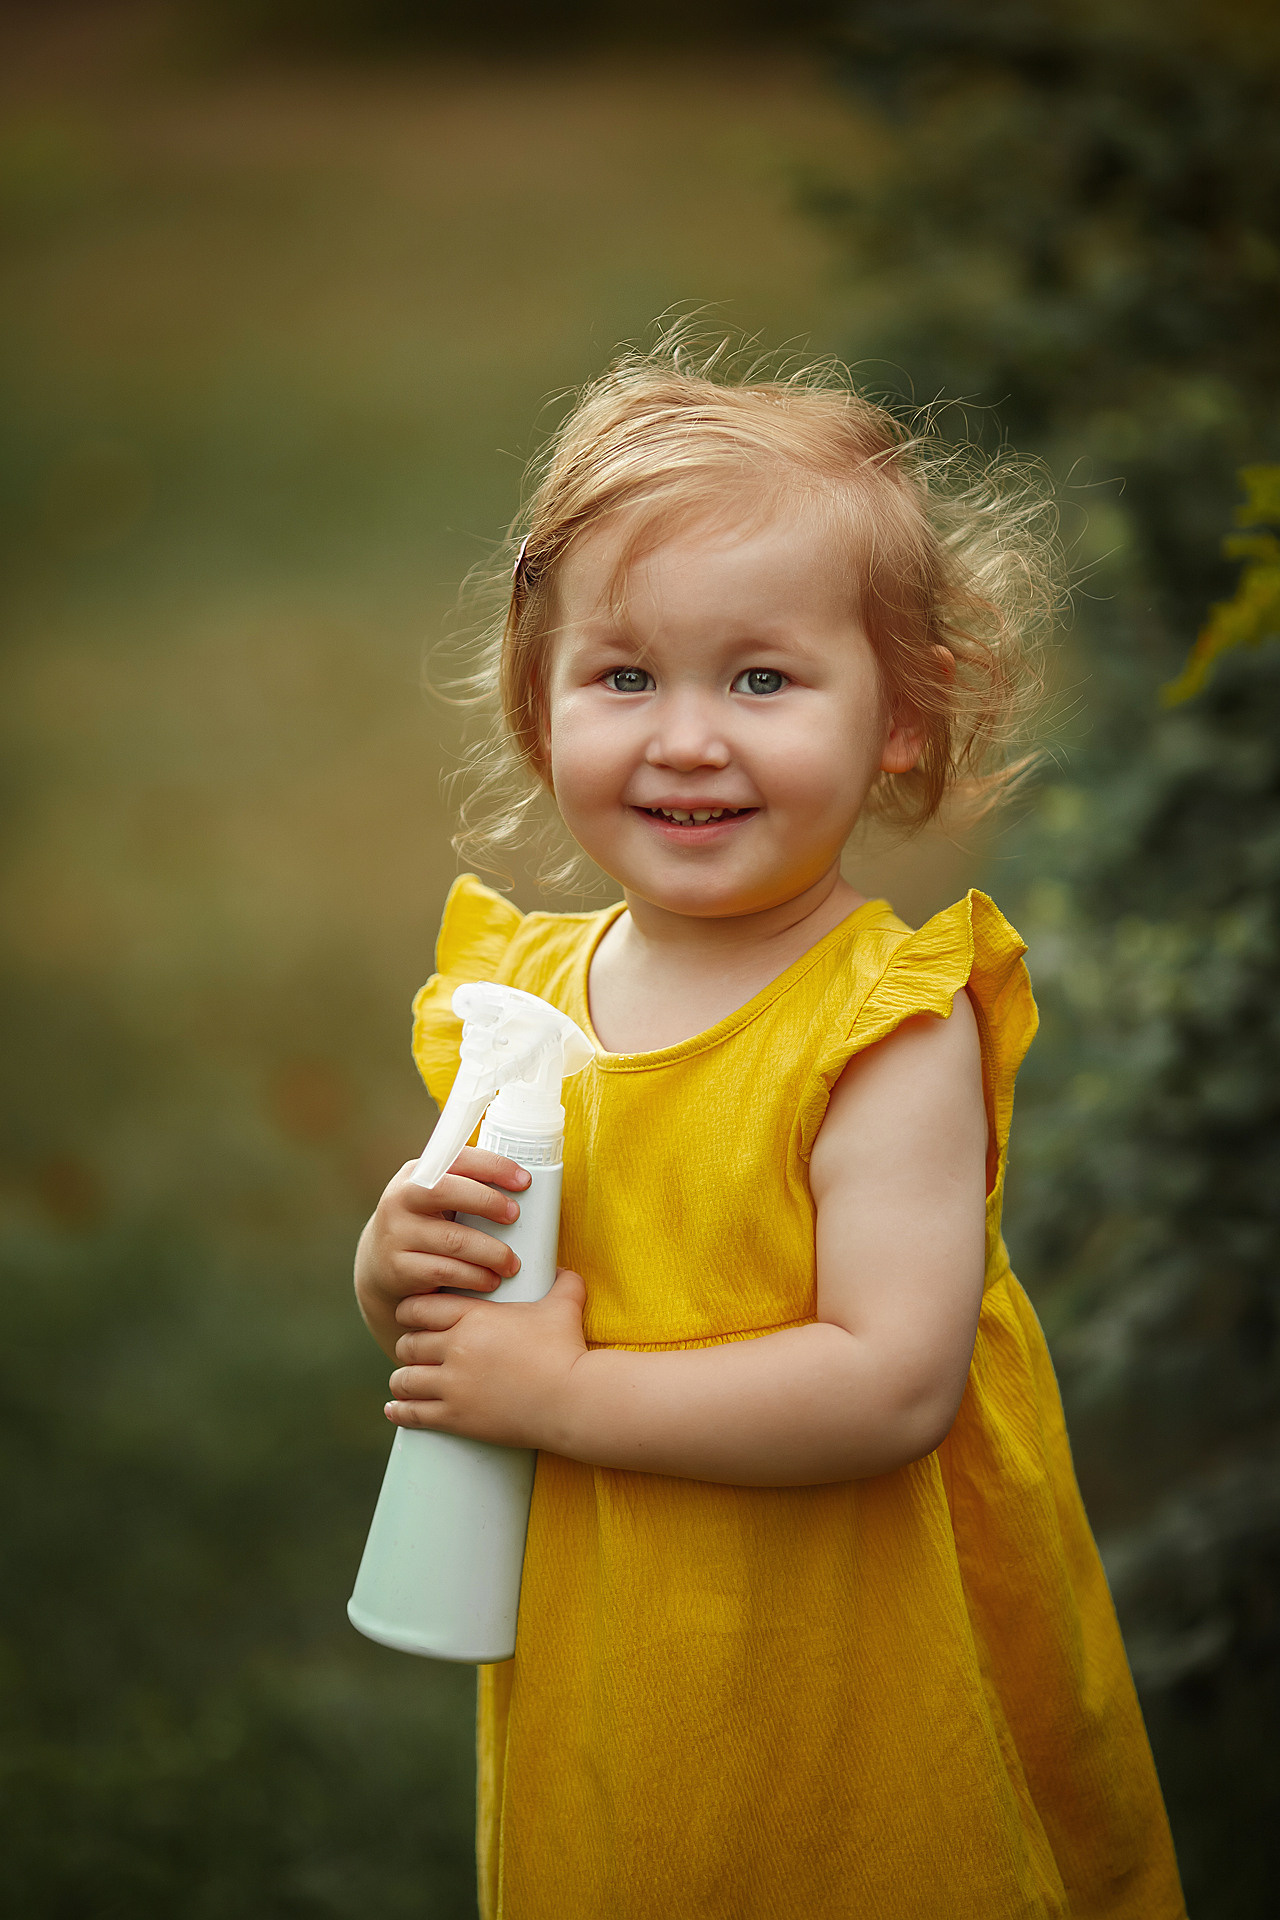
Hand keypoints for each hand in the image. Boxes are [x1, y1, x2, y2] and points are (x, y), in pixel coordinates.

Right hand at [353, 1147, 530, 1356]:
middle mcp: (401, 1198)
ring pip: (452, 1240)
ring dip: (490, 1252)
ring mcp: (396, 1233)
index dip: (493, 1166)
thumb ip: (468, 1186)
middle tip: (515, 1217)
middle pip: (447, 1191)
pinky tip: (490, 1280)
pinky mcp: (397, 1268)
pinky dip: (474, 1277)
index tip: (524, 1181)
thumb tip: (527, 1185)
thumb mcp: (439, 1199)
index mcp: (418, 1172)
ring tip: (511, 1263)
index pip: (457, 1158)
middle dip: (488, 1202)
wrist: (381, 1262)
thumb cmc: (428, 1223)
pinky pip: (444, 1271)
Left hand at [385, 1267, 587, 1450]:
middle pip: (408, 1344)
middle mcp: (456, 1348)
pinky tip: (394, 1409)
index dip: (410, 1312)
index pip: (420, 1308)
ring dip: (403, 1380)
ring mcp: (453, 1385)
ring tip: (406, 1381)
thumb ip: (562, 1282)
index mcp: (473, 1317)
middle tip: (413, 1351)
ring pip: (404, 1380)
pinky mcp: (456, 1418)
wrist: (572, 1399)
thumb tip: (565, 1270)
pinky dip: (400, 1411)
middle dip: (408, 1346)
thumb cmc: (566, 1350)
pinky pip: (413, 1414)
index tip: (410, 1317)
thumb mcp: (564, 1307)